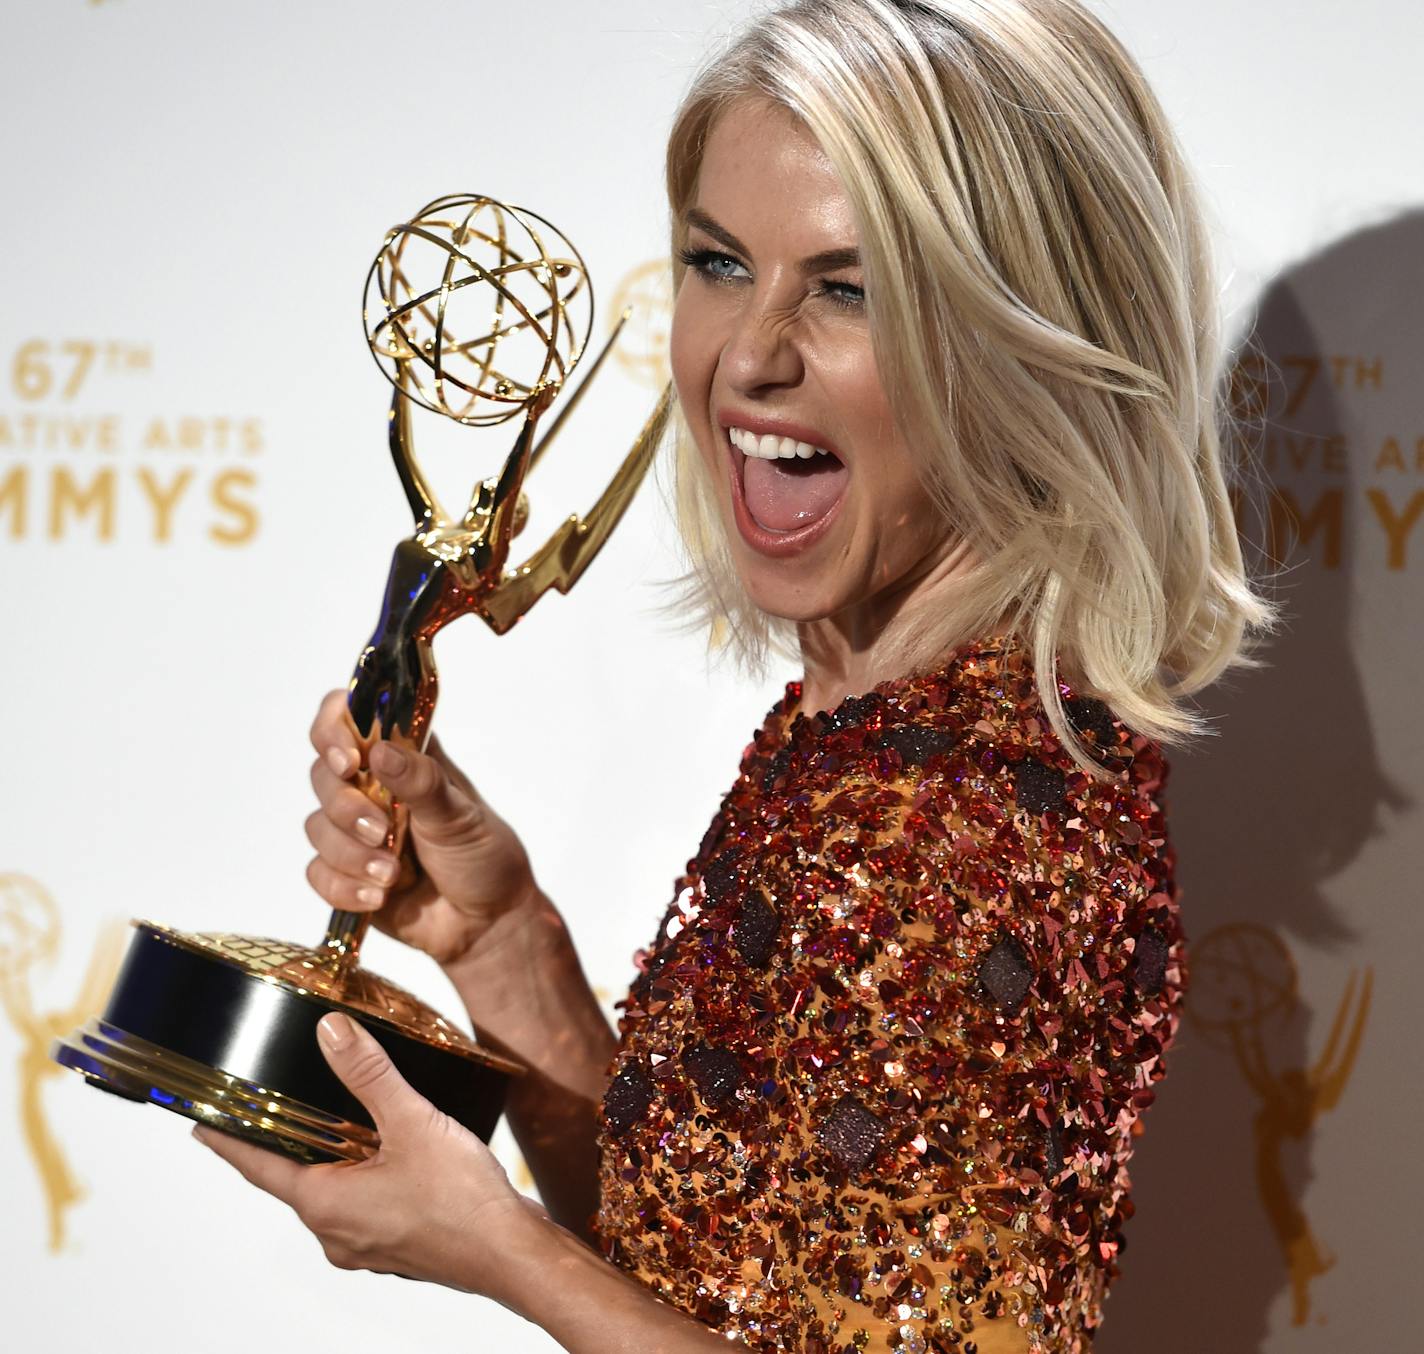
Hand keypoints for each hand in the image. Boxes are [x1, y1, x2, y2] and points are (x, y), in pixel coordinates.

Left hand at [193, 1012, 548, 1297]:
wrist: (512, 1254)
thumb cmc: (462, 1200)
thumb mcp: (411, 1122)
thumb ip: (368, 1074)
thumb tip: (331, 1033)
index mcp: (324, 1204)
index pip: (259, 1166)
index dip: (229, 1141)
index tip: (201, 1125)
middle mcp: (335, 1232)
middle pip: (297, 1178)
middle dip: (292, 1142)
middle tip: (284, 1105)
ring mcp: (366, 1244)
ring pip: (334, 1192)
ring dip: (337, 1159)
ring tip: (351, 1120)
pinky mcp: (396, 1246)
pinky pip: (365, 1206)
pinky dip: (367, 1177)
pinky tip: (395, 1154)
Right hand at [304, 690, 539, 967]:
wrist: (487, 922)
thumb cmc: (483, 856)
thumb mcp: (461, 816)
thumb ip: (422, 783)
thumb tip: (381, 754)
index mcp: (404, 757)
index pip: (348, 718)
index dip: (333, 730)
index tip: (348, 761)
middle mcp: (373, 787)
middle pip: (322, 774)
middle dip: (345, 807)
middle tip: (382, 831)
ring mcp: (355, 830)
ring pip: (317, 827)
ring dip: (351, 854)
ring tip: (393, 875)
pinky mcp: (345, 872)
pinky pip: (318, 873)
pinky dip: (344, 887)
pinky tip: (379, 897)